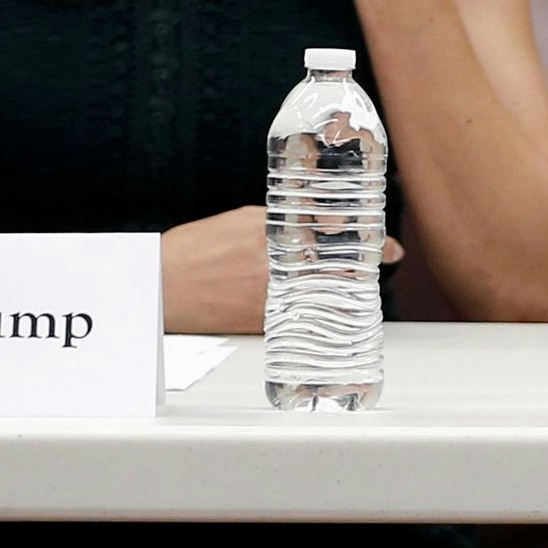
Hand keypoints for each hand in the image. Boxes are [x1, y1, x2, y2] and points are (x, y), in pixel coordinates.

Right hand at [163, 206, 398, 334]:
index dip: (368, 241)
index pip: (332, 236)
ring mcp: (271, 298)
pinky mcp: (262, 324)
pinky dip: (316, 315)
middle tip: (383, 261)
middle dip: (364, 269)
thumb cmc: (191, 252)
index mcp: (270, 236)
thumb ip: (277, 224)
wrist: (157, 288)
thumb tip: (310, 226)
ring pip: (324, 298)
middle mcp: (275, 268)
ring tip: (358, 289)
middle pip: (338, 271)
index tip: (391, 247)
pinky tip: (324, 312)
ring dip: (344, 293)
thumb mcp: (238, 222)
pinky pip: (301, 320)